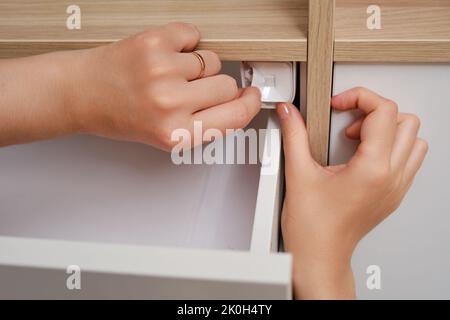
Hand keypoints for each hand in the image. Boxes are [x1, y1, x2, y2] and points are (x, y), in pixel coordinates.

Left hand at [0, 23, 259, 148]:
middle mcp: (171, 104)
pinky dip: (184, 42)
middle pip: (227, 85)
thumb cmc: (120, 116)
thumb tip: (239, 101)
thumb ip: (204, 123)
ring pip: (211, 59)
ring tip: (171, 73)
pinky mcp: (153, 43)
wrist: (82, 93)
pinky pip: (193, 35)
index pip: (236, 116)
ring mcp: (162, 71)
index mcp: (177, 133)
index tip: (251, 96)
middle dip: (214, 86)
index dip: (249, 104)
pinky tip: (166, 55)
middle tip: (191, 89)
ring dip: (197, 65)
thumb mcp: (166, 136)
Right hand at [277, 87, 427, 298]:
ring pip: (414, 140)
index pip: (383, 111)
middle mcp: (391, 177)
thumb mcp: (298, 173)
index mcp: (372, 169)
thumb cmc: (312, 227)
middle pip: (406, 121)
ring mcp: (396, 187)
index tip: (339, 104)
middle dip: (374, 112)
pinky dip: (391, 148)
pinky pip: (409, 160)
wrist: (319, 255)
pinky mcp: (393, 195)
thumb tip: (289, 113)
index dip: (359, 97)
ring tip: (359, 138)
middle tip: (348, 122)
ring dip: (388, 130)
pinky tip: (364, 156)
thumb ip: (294, 135)